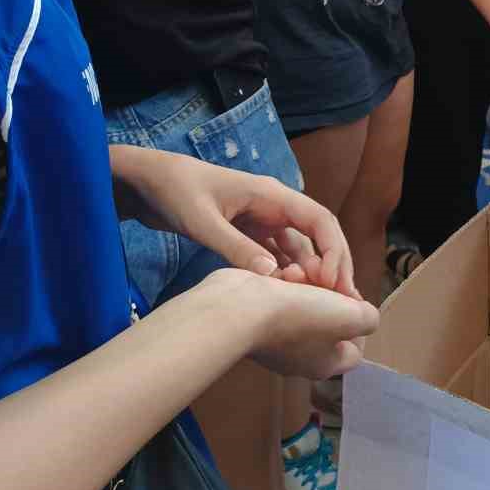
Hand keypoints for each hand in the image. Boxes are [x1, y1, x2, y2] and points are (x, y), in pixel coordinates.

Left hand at [109, 146, 357, 293]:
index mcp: (272, 195)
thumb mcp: (203, 221)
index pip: (319, 220)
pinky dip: (286, 274)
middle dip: (333, 266)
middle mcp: (274, 207)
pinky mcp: (248, 234)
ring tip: (319, 307)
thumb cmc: (176, 192)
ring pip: (299, 249)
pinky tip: (287, 298)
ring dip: (310, 274)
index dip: (334, 250)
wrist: (147, 182)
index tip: (334, 283)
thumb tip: (273, 278)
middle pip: (317, 236)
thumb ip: (236, 248)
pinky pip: (277, 256)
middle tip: (342, 302)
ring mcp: (262, 221)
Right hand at [208, 268, 378, 379]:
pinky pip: (281, 299)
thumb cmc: (299, 315)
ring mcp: (276, 341)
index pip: (354, 351)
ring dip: (307, 283)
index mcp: (325, 364)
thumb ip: (367, 319)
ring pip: (305, 305)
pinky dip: (285, 283)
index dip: (359, 322)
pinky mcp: (258, 322)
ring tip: (300, 271)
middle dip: (330, 294)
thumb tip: (363, 315)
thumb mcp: (349, 316)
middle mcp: (300, 358)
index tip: (352, 297)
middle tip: (325, 277)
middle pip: (329, 322)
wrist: (242, 309)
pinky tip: (282, 273)